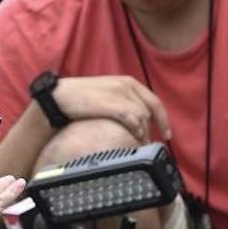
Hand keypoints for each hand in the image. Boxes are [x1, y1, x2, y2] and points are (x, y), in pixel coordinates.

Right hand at [51, 75, 172, 143]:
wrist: (60, 98)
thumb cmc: (80, 99)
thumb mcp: (106, 95)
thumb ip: (122, 103)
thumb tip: (135, 122)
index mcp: (128, 82)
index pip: (154, 102)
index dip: (163, 120)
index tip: (167, 135)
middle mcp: (127, 86)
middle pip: (150, 112)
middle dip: (152, 131)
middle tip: (147, 145)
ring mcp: (121, 95)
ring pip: (143, 118)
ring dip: (142, 134)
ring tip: (136, 146)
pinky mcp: (113, 105)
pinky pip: (133, 121)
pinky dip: (135, 132)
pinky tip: (132, 140)